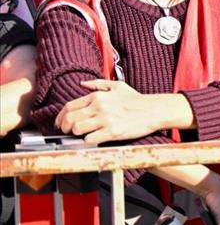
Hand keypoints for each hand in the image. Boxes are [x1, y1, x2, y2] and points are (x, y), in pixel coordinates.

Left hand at [56, 80, 186, 143]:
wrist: (154, 110)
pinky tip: (94, 138)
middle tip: (68, 131)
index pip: (69, 106)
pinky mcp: (112, 132)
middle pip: (69, 119)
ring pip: (77, 130)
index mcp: (98, 96)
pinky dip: (89, 141)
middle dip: (64, 128)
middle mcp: (99, 107)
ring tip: (82, 134)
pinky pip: (90, 139)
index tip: (60, 123)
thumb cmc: (136, 100)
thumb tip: (82, 84)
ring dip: (77, 134)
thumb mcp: (118, 86)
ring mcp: (105, 120)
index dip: (60, 117)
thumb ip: (98, 84)